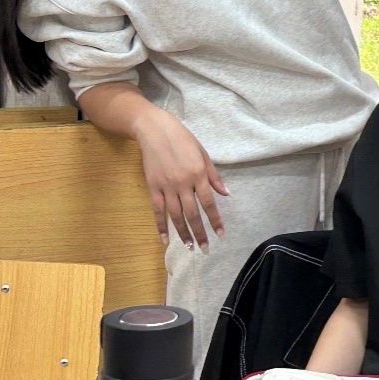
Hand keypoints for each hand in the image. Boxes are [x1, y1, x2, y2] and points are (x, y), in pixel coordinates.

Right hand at [133, 109, 227, 250]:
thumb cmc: (182, 139)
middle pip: (193, 213)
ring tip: (190, 247)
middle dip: (200, 233)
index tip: (220, 234)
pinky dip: (161, 226)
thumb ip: (214, 176)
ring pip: (176, 216)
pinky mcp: (152, 188)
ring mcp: (166, 187)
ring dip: (183, 233)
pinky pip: (157, 211)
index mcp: (198, 174)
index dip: (215, 220)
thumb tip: (226, 194)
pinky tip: (165, 240)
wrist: (154, 130)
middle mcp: (183, 183)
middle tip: (205, 249)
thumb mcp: (203, 153)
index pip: (209, 202)